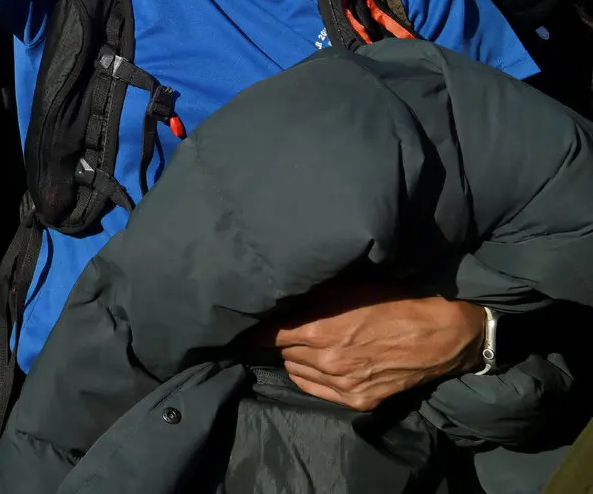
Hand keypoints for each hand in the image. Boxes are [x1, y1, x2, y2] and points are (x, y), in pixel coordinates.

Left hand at [247, 278, 485, 410]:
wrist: (442, 335)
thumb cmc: (395, 302)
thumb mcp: (349, 289)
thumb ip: (312, 299)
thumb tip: (280, 298)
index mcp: (321, 331)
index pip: (270, 335)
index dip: (258, 328)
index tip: (247, 322)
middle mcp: (328, 362)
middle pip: (283, 352)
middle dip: (280, 339)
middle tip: (283, 329)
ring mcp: (344, 384)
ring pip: (296, 371)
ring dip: (294, 358)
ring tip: (301, 345)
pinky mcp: (359, 400)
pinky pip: (316, 390)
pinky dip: (309, 376)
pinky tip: (314, 364)